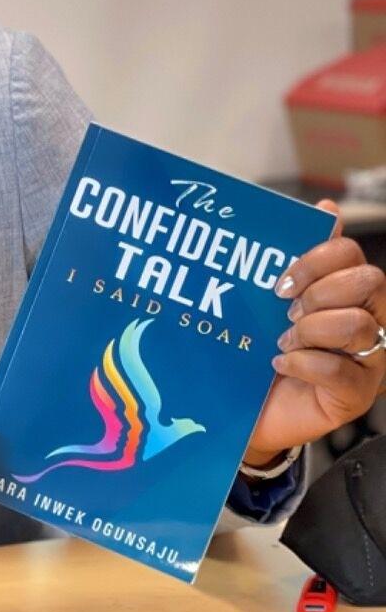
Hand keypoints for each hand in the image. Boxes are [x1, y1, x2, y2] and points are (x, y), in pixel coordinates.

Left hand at [244, 199, 385, 466]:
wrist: (241, 404)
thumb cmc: (256, 346)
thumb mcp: (266, 299)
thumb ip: (293, 257)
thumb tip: (327, 208)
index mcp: (346, 291)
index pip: (352, 255)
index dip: (317, 258)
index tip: (280, 280)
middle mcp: (368, 321)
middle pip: (369, 282)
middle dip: (321, 291)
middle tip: (286, 310)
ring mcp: (368, 361)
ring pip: (360, 325)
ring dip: (311, 330)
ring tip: (281, 341)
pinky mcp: (356, 396)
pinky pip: (344, 372)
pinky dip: (305, 364)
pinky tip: (280, 364)